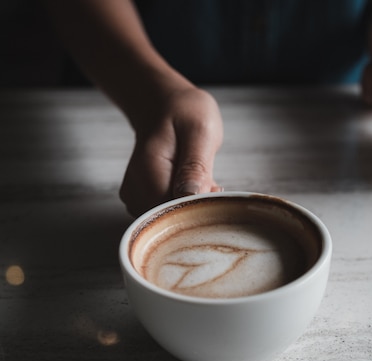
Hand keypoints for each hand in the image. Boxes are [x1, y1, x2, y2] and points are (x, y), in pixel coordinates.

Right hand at [119, 86, 222, 216]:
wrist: (163, 106)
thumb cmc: (184, 114)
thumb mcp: (199, 131)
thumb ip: (196, 165)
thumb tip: (191, 196)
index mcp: (148, 173)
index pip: (172, 214)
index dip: (198, 209)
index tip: (214, 189)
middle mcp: (136, 191)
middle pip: (171, 223)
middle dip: (197, 210)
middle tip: (211, 182)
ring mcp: (137, 198)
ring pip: (171, 221)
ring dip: (193, 207)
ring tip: (202, 178)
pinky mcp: (143, 201)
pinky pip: (169, 215)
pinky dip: (186, 205)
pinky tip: (194, 185)